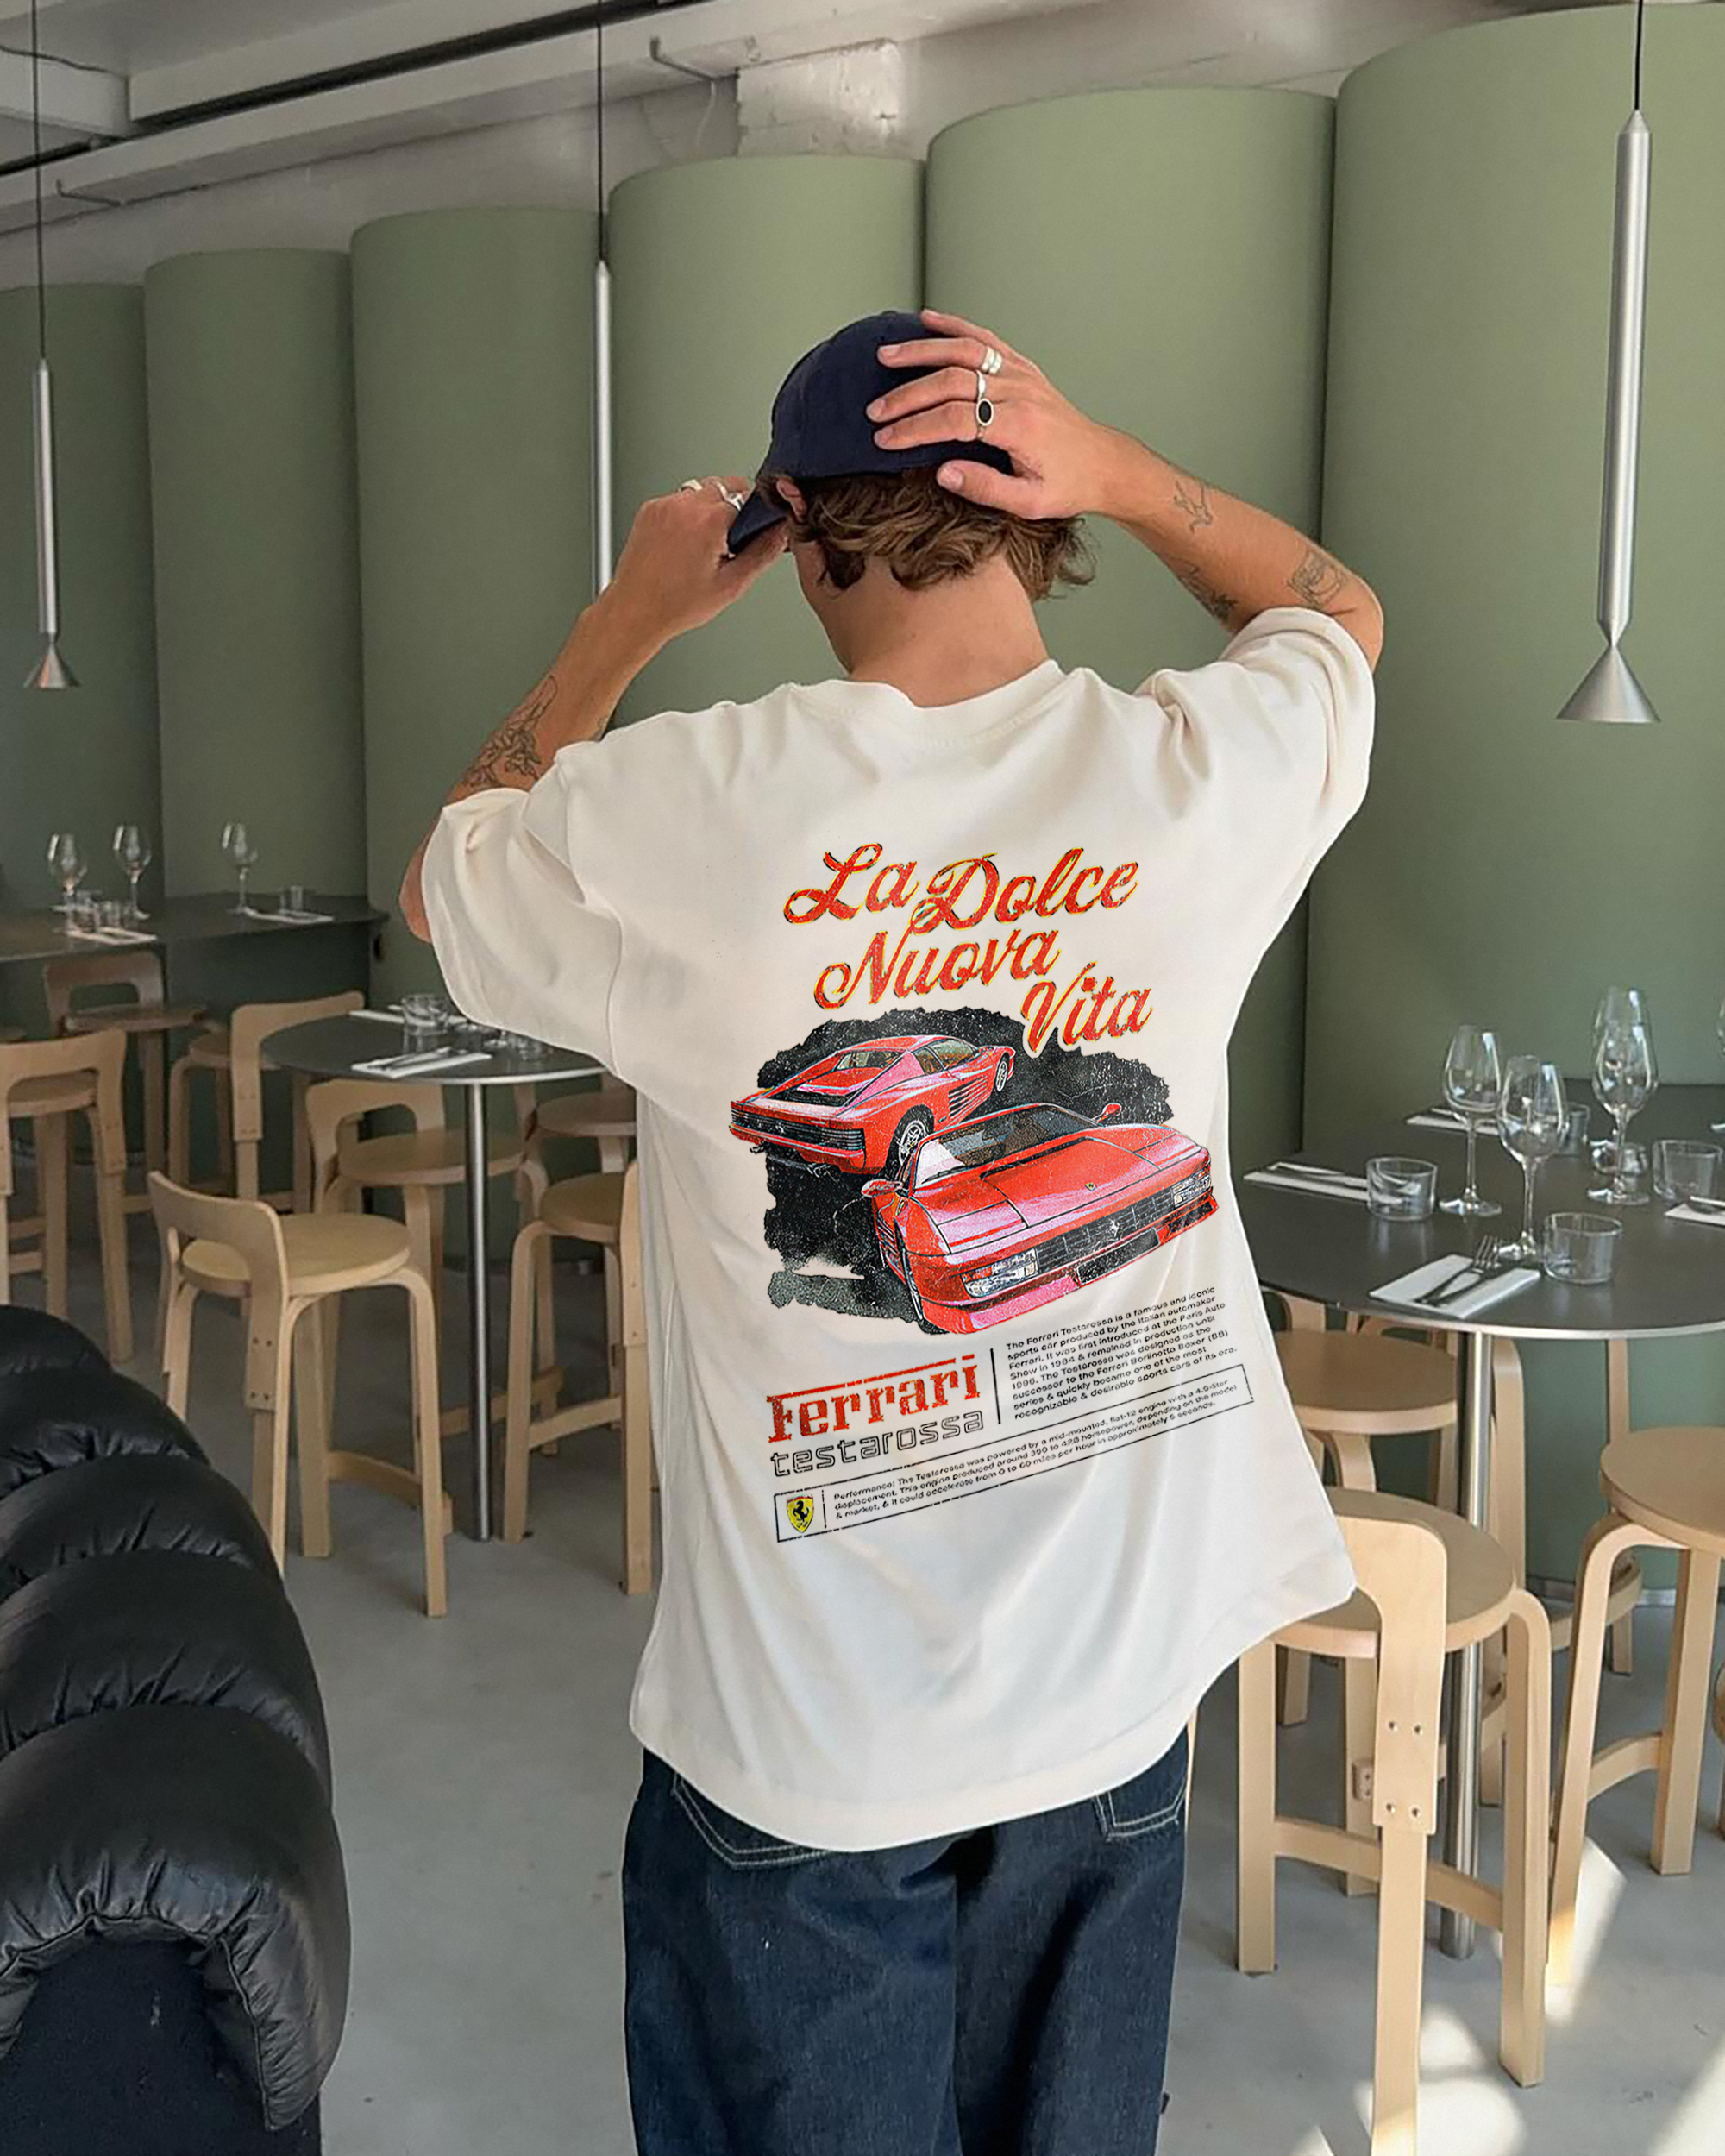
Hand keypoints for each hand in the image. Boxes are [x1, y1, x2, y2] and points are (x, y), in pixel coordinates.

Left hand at [602, 477, 786, 650]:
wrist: (635, 610)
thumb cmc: (675, 604)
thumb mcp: (731, 584)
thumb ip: (763, 553)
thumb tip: (780, 532)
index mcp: (708, 521)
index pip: (747, 495)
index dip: (755, 513)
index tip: (752, 530)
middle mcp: (684, 506)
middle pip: (725, 486)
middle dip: (733, 508)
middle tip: (728, 541)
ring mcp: (664, 505)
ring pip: (700, 490)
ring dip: (709, 508)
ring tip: (704, 543)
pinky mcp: (649, 510)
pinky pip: (678, 500)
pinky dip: (686, 514)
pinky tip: (684, 543)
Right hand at [869, 309, 1132, 520]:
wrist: (1102, 464)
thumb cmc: (1066, 485)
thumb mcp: (1028, 503)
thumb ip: (985, 488)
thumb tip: (942, 473)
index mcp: (1019, 427)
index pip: (955, 420)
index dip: (915, 428)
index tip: (885, 439)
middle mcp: (1020, 392)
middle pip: (952, 382)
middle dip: (907, 395)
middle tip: (875, 411)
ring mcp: (1021, 375)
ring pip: (965, 352)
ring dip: (922, 351)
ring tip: (886, 356)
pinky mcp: (1023, 367)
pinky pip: (986, 340)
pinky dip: (955, 327)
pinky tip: (928, 320)